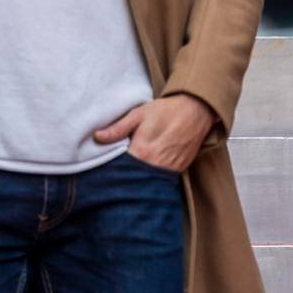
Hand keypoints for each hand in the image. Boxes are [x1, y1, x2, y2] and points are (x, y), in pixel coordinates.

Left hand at [92, 93, 216, 172]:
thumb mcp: (138, 115)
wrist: (195, 111)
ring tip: (130, 172)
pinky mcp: (179, 171)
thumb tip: (97, 137)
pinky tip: (147, 170)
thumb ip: (117, 129)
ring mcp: (169, 171)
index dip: (111, 169)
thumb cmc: (165, 111)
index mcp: (142, 153)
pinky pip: (162, 179)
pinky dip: (153, 176)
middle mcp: (155, 166)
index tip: (105, 167)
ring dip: (139, 178)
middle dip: (124, 176)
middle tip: (116, 171)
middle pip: (134, 178)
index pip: (120, 170)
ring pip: (148, 181)